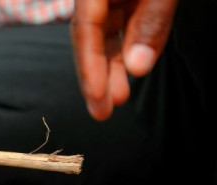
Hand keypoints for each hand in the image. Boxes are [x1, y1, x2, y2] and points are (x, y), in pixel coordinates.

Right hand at [71, 0, 177, 120]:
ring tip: (118, 98)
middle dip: (96, 75)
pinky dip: (128, 47)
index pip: (85, 28)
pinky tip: (132, 68)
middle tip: (101, 112)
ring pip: (107, 33)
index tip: (97, 96)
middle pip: (90, 36)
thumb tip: (137, 67)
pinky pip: (124, 22)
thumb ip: (150, 21)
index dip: (89, 64)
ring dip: (113, 66)